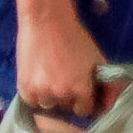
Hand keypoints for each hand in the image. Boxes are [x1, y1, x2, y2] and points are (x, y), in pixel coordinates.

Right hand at [13, 0, 107, 132]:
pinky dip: (36, 95)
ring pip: (49, 106)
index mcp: (80, 89)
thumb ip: (107, 84)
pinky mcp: (23, 86)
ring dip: (53, 98)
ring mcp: (39, 91)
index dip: (87, 101)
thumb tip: (109, 104)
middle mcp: (60, 94)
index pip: (85, 110)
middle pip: (67, 108)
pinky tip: (41, 82)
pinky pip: (31, 102)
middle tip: (69, 82)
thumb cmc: (76, 38)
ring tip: (54, 80)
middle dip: (71, 98)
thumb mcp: (98, 60)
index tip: (85, 94)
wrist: (47, 22)